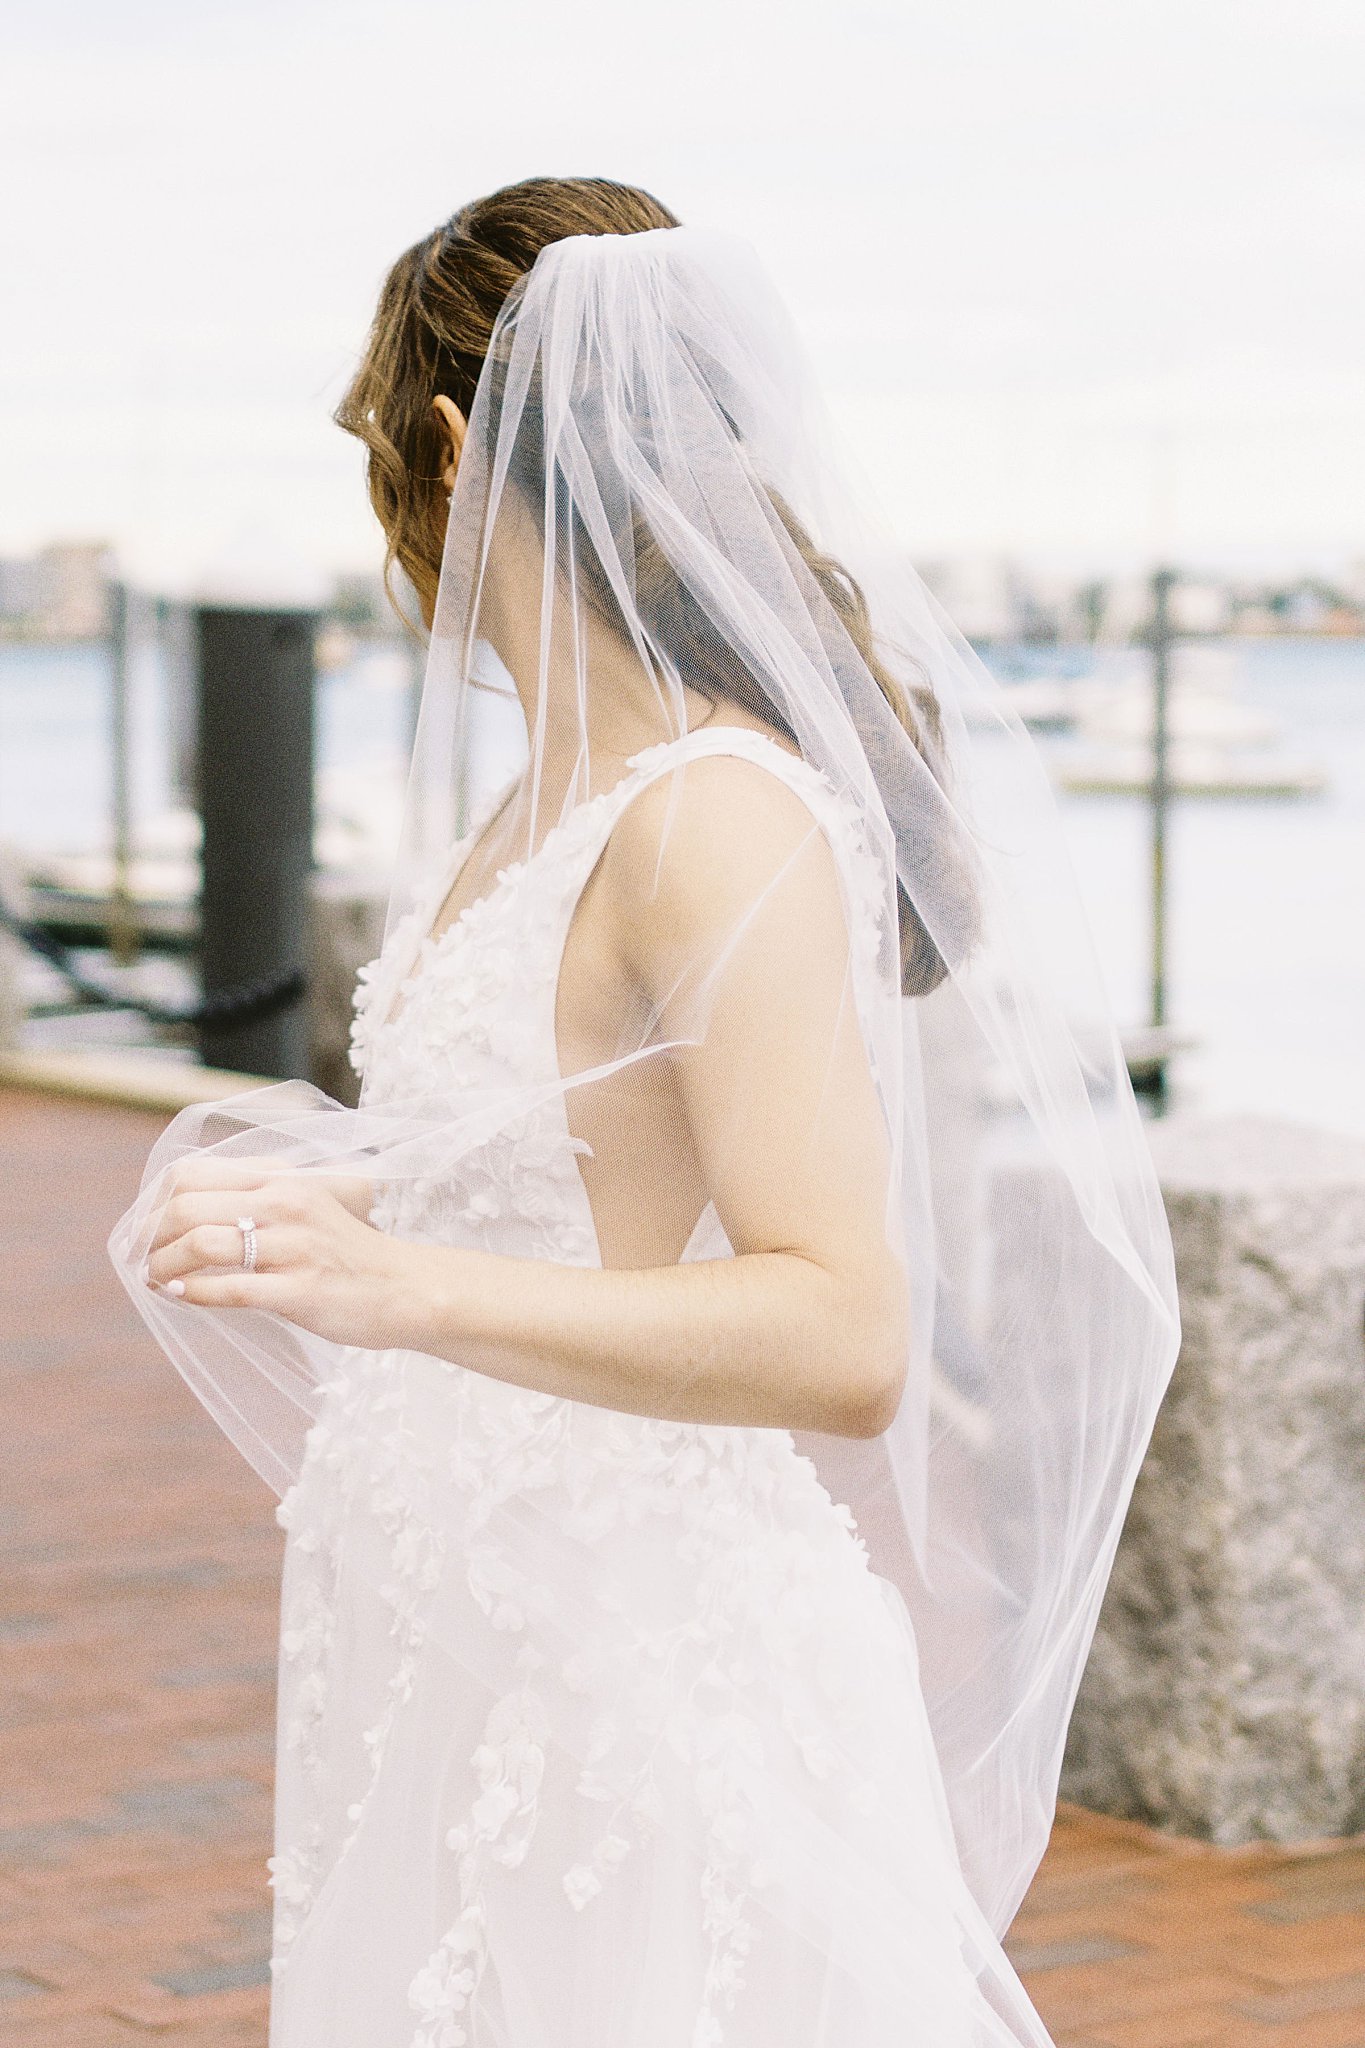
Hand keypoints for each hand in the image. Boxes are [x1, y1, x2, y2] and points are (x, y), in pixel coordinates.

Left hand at [144, 1162, 421, 1350]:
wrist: (406, 1288)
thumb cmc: (348, 1253)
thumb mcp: (304, 1207)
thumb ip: (255, 1202)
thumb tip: (186, 1213)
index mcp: (281, 1179)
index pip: (190, 1173)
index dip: (153, 1202)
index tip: (142, 1229)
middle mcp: (285, 1204)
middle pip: (187, 1207)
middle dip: (149, 1237)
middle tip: (140, 1259)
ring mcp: (293, 1247)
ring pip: (202, 1245)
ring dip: (163, 1265)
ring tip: (155, 1279)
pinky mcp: (300, 1290)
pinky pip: (230, 1288)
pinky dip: (193, 1292)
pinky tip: (179, 1295)